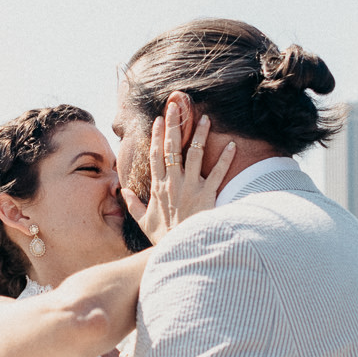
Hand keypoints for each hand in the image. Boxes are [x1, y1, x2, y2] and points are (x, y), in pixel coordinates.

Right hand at [122, 97, 235, 244]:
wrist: (181, 250)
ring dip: (201, 135)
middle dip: (174, 125)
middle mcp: (174, 182)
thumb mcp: (144, 221)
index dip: (157, 136)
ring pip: (196, 154)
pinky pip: (218, 173)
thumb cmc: (164, 238)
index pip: (156, 155)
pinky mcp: (208, 194)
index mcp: (159, 186)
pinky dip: (226, 158)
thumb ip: (133, 205)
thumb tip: (123, 192)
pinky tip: (233, 144)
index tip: (159, 120)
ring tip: (206, 118)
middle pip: (173, 148)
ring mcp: (191, 187)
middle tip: (177, 106)